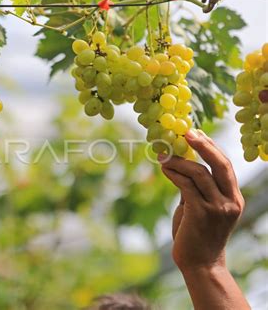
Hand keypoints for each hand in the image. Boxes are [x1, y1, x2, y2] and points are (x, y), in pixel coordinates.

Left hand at [158, 130, 244, 270]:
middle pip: (220, 164)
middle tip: (186, 132)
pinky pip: (186, 186)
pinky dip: (174, 174)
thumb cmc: (198, 235)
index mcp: (234, 198)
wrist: (200, 264)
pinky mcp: (201, 212)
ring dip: (179, 161)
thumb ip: (195, 190)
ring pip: (199, 173)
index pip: (225, 166)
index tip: (195, 133)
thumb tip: (179, 168)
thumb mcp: (201, 208)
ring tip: (164, 156)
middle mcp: (230, 201)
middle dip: (203, 145)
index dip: (211, 147)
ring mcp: (217, 207)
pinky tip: (164, 169)